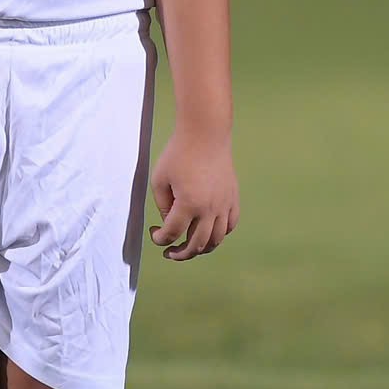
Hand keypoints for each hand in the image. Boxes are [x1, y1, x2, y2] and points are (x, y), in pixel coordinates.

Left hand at [148, 130, 238, 261]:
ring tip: (189, 248)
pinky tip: (208, 233)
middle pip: (196, 245)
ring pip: (215, 240)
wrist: (205, 134)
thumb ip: (163, 205)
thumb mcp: (160, 178)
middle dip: (181, 254)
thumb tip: (170, 223)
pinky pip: (230, 226)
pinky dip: (219, 235)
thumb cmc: (179, 153)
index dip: (161, 239)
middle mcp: (209, 209)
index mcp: (189, 204)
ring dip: (201, 249)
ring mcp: (224, 205)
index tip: (155, 234)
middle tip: (170, 253)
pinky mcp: (233, 199)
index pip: (173, 234)